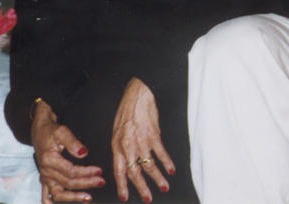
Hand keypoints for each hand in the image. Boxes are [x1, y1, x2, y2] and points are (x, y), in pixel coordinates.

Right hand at [30, 99, 103, 202]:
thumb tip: (84, 153)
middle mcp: (45, 171)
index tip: (99, 171)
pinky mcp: (44, 178)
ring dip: (73, 198)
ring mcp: (44, 177)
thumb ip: (73, 142)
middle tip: (101, 182)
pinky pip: (46, 195)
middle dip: (86, 184)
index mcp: (49, 160)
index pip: (71, 172)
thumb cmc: (51, 130)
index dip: (86, 173)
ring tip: (88, 198)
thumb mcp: (62, 131)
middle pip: (68, 183)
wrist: (39, 129)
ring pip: (58, 194)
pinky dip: (50, 203)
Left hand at [111, 78, 175, 202]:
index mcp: (117, 145)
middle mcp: (128, 145)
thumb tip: (128, 162)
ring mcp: (142, 140)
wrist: (138, 95)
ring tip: (164, 187)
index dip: (122, 185)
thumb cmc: (127, 111)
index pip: (119, 170)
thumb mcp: (117, 131)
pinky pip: (161, 152)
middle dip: (142, 187)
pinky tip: (171, 170)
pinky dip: (167, 162)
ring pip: (149, 164)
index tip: (125, 197)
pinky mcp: (154, 134)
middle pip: (135, 171)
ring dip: (157, 178)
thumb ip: (122, 148)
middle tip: (148, 198)